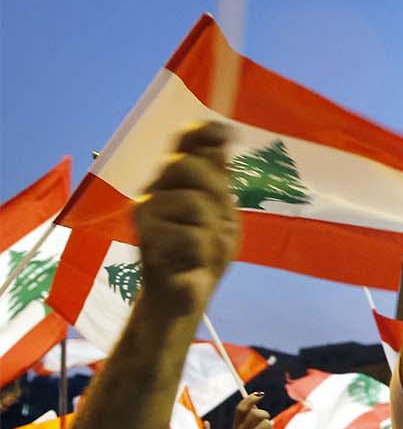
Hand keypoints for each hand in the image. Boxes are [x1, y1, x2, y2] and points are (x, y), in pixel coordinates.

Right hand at [135, 123, 239, 318]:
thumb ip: (219, 181)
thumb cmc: (203, 255)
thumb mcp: (222, 215)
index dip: (204, 133)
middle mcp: (154, 192)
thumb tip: (221, 138)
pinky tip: (193, 264)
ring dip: (213, 230)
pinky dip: (204, 253)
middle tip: (222, 219)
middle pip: (188, 165)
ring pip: (195, 202)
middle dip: (216, 190)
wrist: (185, 296)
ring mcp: (145, 214)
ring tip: (204, 248)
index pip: (183, 147)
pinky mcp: (145, 240)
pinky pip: (194, 236)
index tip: (230, 131)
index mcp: (173, 184)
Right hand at [232, 391, 273, 428]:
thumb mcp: (250, 428)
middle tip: (265, 420)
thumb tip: (257, 395)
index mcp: (236, 427)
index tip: (261, 394)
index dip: (250, 398)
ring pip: (266, 423)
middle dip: (264, 414)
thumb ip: (251, 413)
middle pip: (256, 413)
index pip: (241, 409)